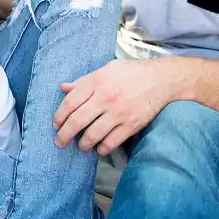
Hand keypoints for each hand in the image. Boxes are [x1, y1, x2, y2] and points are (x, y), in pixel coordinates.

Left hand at [53, 58, 179, 155]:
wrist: (162, 79)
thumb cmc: (131, 72)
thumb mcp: (106, 70)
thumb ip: (84, 81)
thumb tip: (63, 88)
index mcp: (96, 82)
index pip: (70, 102)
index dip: (59, 116)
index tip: (56, 124)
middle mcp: (105, 98)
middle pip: (77, 121)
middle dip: (64, 135)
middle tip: (59, 142)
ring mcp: (119, 113)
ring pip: (92, 135)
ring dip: (83, 144)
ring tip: (80, 146)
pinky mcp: (131, 125)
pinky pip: (111, 142)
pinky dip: (102, 148)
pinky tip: (99, 148)